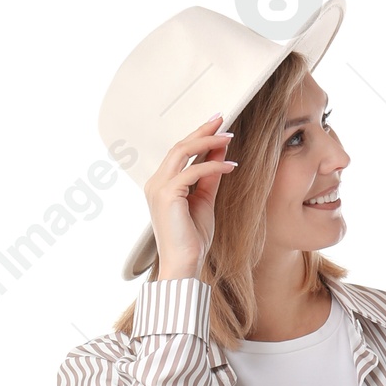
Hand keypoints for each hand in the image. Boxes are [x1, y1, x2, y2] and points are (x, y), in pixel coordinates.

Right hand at [146, 115, 239, 280]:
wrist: (184, 264)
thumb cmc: (191, 240)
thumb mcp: (204, 201)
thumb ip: (209, 178)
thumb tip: (219, 154)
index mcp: (162, 185)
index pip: (179, 153)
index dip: (198, 137)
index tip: (216, 126)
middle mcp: (156, 183)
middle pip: (179, 147)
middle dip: (202, 131)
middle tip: (221, 120)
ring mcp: (158, 188)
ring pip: (182, 152)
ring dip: (207, 142)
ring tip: (228, 138)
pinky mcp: (167, 195)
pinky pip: (192, 172)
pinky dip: (213, 166)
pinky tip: (229, 166)